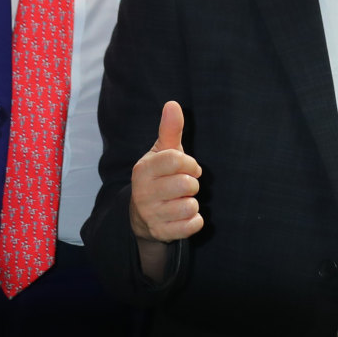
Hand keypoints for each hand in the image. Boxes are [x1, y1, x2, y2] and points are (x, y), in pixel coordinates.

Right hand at [129, 101, 203, 241]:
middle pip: (187, 184)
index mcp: (143, 169)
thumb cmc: (159, 176)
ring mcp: (151, 214)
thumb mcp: (163, 153)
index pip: (177, 160)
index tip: (190, 168)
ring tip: (181, 201)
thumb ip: (170, 130)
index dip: (191, 164)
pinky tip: (183, 216)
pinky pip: (192, 226)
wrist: (143, 214)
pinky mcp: (161, 232)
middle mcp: (143, 192)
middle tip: (184, 187)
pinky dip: (195, 221)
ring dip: (193, 203)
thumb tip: (172, 104)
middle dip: (192, 185)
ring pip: (190, 206)